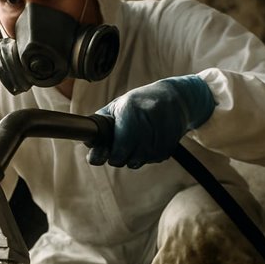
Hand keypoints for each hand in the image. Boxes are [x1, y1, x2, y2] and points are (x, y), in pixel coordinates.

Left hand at [87, 75, 214, 167]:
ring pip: (137, 162)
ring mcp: (159, 139)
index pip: (118, 150)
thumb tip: (87, 143)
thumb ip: (101, 122)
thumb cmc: (140, 102)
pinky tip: (149, 140)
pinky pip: (150, 161)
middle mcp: (146, 126)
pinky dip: (146, 155)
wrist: (177, 100)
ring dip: (132, 156)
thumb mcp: (119, 105)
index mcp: (129, 112)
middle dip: (119, 156)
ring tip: (136, 140)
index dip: (111, 155)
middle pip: (125, 160)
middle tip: (122, 144)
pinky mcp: (168, 148)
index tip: (107, 152)